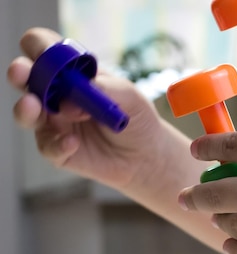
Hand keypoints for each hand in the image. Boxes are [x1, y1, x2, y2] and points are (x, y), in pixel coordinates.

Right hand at [7, 27, 165, 190]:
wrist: (147, 154)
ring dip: (26, 108)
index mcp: (71, 71)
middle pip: (25, 77)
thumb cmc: (136, 117)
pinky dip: (58, 145)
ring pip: (27, 113)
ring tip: (32, 106)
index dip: (40, 46)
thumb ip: (101, 88)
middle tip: (21, 72)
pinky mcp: (57, 149)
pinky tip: (72, 143)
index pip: (44, 49)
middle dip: (21, 72)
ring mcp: (53, 122)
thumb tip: (72, 92)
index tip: (44, 52)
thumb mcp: (128, 96)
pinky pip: (48, 147)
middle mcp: (55, 94)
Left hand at [178, 130, 236, 253]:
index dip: (206, 148)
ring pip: (231, 224)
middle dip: (196, 194)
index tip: (197, 152)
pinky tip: (231, 243)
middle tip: (188, 196)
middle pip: (215, 192)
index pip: (226, 147)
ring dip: (219, 220)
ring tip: (217, 218)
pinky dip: (235, 248)